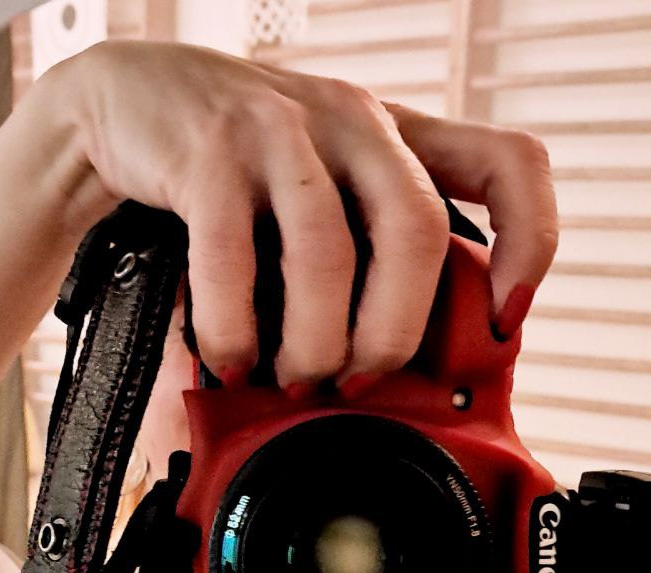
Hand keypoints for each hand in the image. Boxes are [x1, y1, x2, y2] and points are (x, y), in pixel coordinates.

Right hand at [50, 41, 557, 386]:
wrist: (121, 107)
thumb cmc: (232, 177)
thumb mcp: (315, 205)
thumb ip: (356, 269)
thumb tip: (373, 386)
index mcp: (395, 142)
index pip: (508, 163)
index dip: (529, 243)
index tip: (503, 323)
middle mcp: (353, 123)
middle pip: (417, 229)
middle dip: (393, 331)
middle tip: (358, 383)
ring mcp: (281, 129)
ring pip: (328, 250)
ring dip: (314, 340)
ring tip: (290, 380)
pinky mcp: (209, 148)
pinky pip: (233, 254)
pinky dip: (233, 327)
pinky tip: (229, 360)